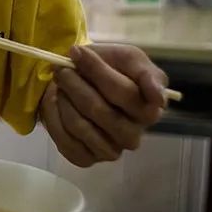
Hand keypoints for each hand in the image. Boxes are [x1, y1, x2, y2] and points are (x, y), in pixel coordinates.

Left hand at [40, 44, 167, 166]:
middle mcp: (133, 136)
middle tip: (62, 69)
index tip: (77, 52)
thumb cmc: (110, 69)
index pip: (123, 92)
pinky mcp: (86, 158)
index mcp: (149, 111)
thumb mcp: (130, 59)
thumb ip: (147, 74)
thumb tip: (158, 98)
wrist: (82, 81)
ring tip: (60, 84)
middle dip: (75, 85)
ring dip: (63, 100)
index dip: (96, 70)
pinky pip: (65, 142)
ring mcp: (110, 150)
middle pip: (99, 110)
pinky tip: (56, 102)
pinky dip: (53, 117)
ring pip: (79, 126)